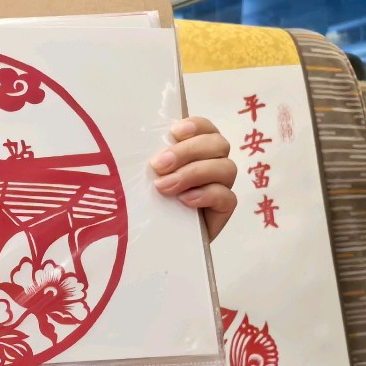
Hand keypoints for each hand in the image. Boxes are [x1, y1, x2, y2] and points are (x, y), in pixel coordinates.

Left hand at [150, 117, 237, 239]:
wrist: (152, 240)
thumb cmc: (146, 203)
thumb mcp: (144, 177)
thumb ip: (149, 160)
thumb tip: (138, 143)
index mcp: (195, 150)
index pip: (206, 128)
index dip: (196, 125)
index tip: (175, 132)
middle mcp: (212, 164)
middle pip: (217, 144)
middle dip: (188, 151)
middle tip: (159, 165)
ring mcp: (220, 186)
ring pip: (226, 168)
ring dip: (194, 173)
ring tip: (166, 187)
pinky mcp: (222, 210)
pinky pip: (227, 197)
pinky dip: (207, 194)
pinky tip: (185, 200)